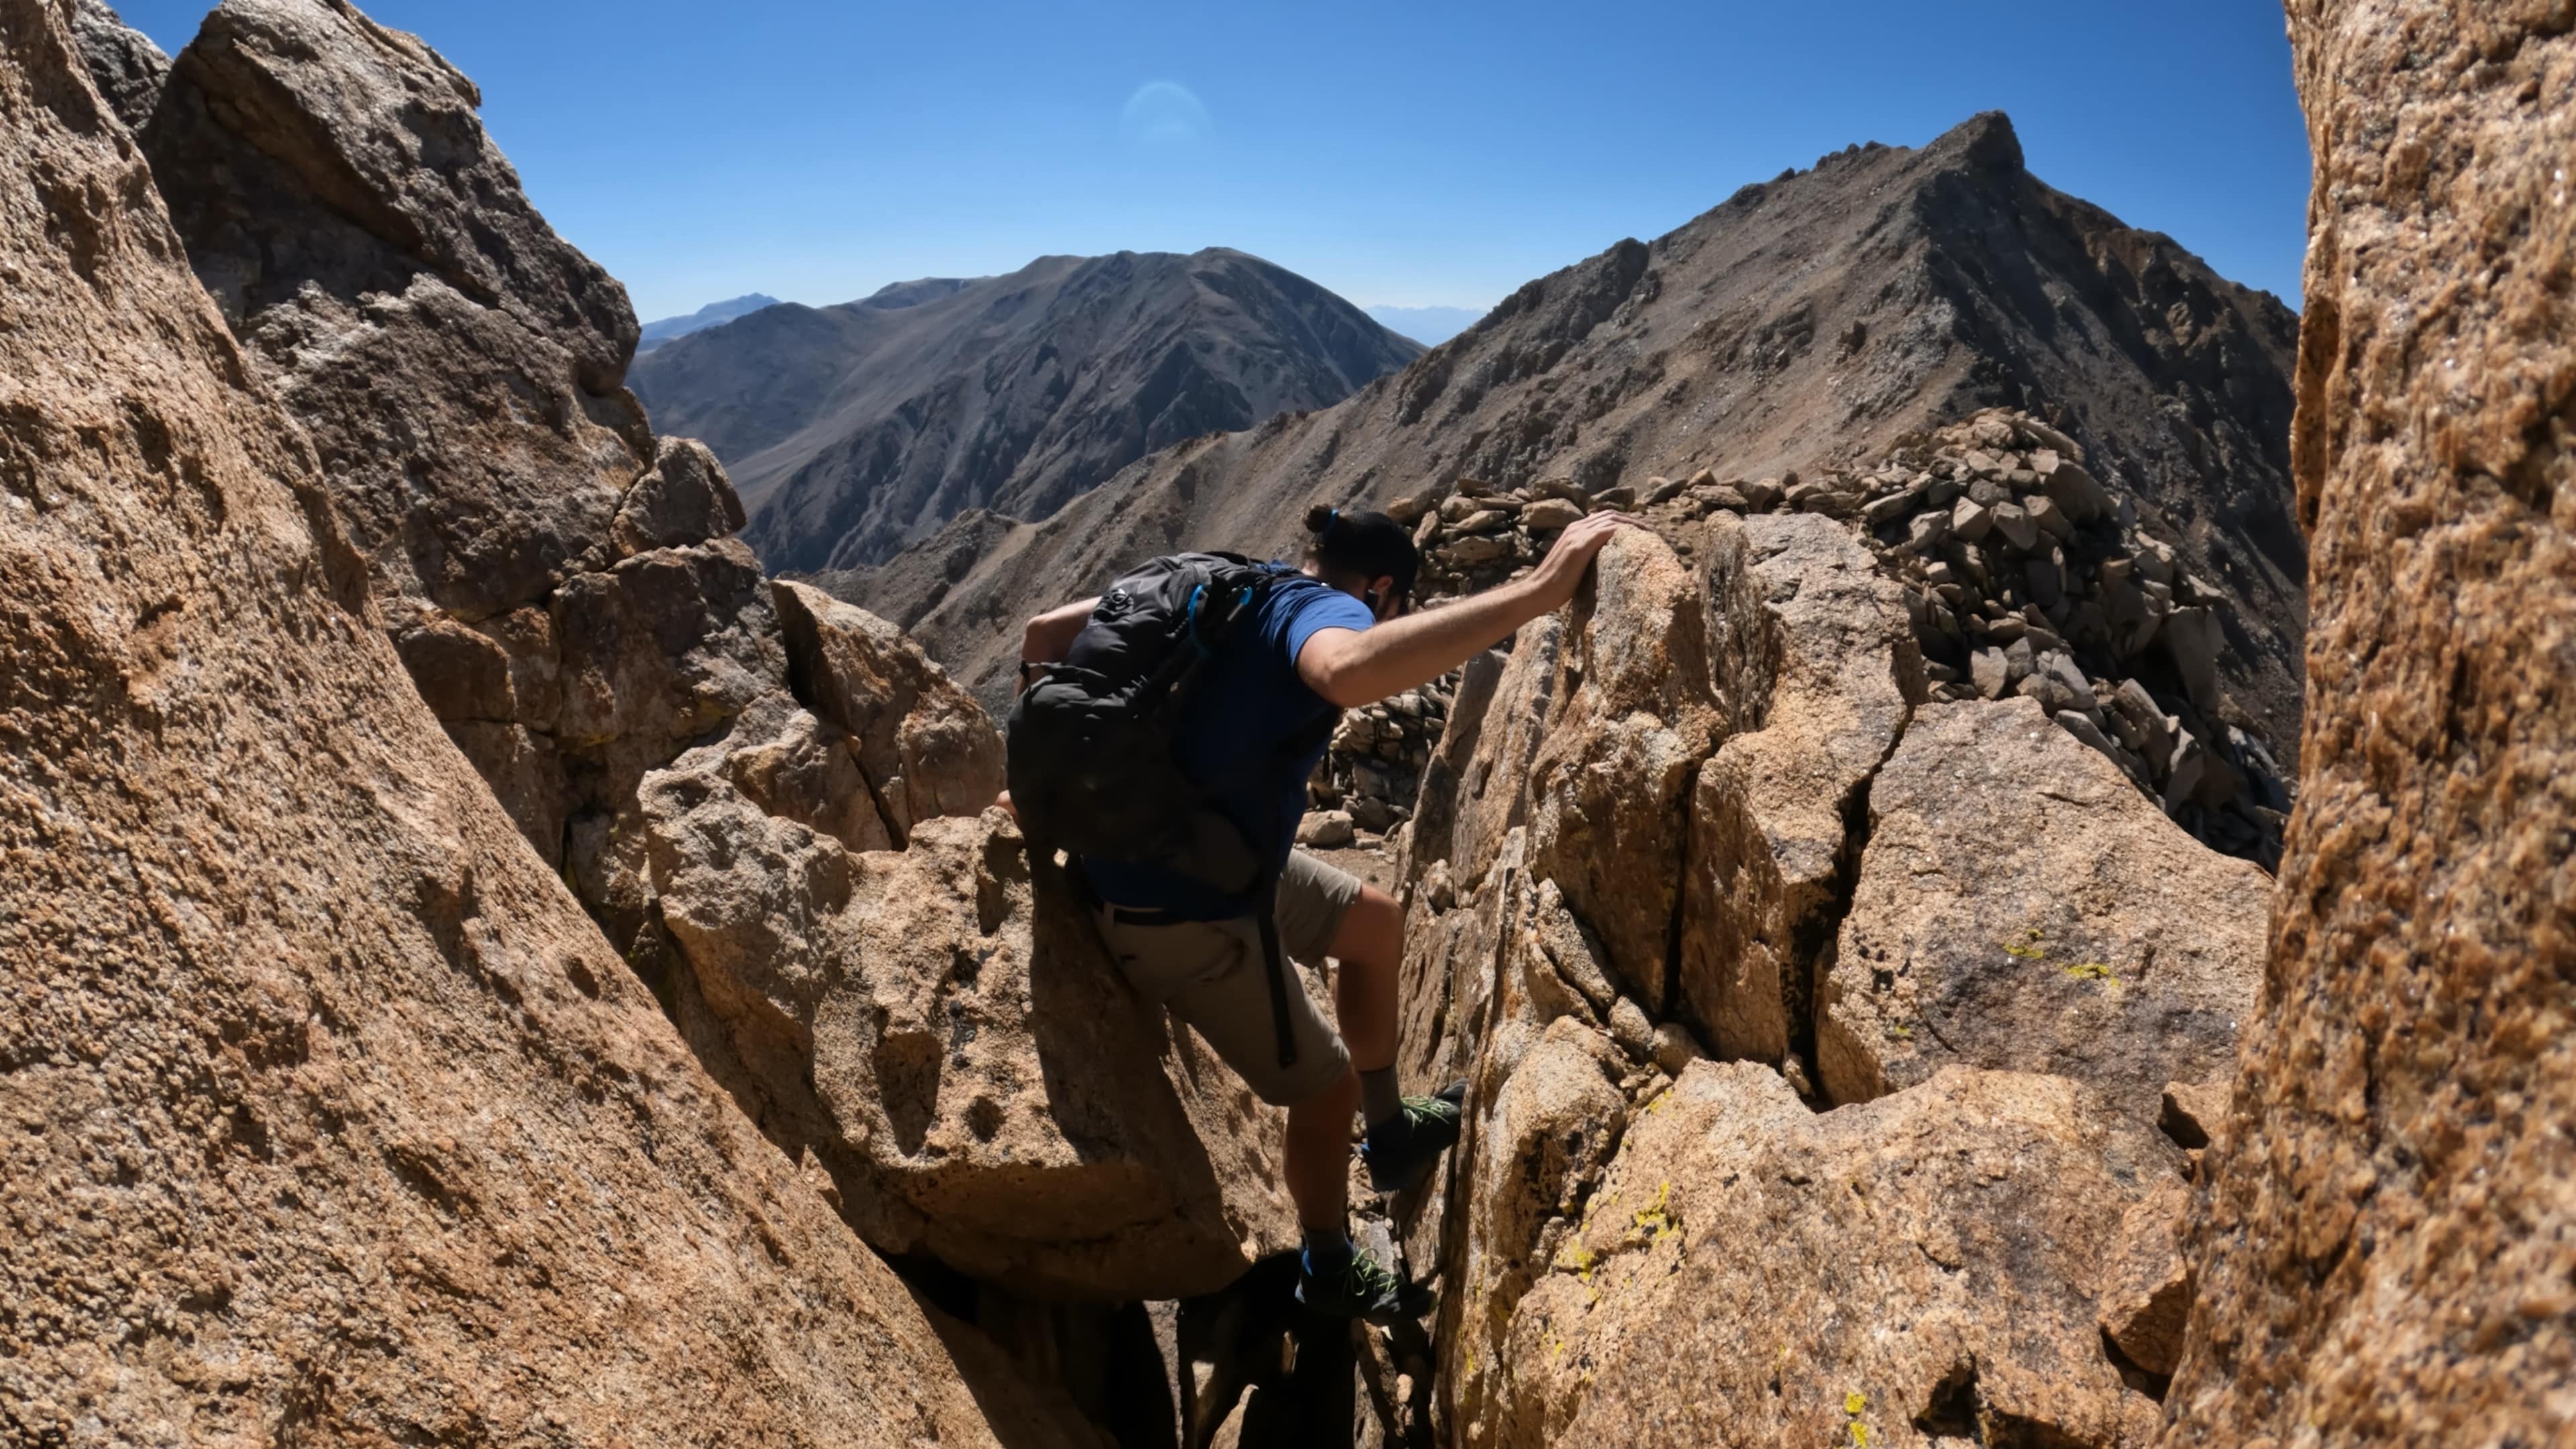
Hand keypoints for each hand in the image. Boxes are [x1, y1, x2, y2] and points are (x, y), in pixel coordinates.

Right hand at [1529, 510, 1644, 605]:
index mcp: (1574, 531)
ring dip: (1633, 525)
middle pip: (1612, 515)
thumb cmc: (1554, 586)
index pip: (1604, 519)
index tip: (1642, 534)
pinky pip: (1607, 530)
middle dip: (1633, 522)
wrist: (1536, 592)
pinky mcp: (1580, 546)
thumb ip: (1587, 558)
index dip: (1625, 523)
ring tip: (1650, 535)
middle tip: (1652, 533)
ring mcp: (1577, 535)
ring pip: (1612, 520)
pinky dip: (1624, 531)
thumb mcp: (1573, 566)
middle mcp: (1576, 528)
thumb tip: (1606, 565)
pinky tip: (1637, 540)